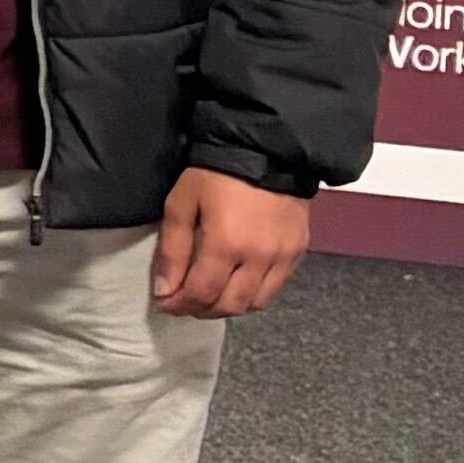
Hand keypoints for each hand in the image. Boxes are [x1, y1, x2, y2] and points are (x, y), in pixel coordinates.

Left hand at [152, 166, 310, 320]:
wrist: (267, 152)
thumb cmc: (215, 173)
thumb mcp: (182, 203)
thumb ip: (173, 249)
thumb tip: (164, 289)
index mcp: (227, 245)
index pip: (202, 293)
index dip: (179, 304)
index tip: (164, 303)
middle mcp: (260, 258)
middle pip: (230, 305)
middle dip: (202, 310)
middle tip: (184, 303)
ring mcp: (283, 258)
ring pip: (256, 303)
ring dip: (229, 307)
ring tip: (209, 297)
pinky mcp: (298, 252)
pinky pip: (275, 289)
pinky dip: (253, 295)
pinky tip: (236, 285)